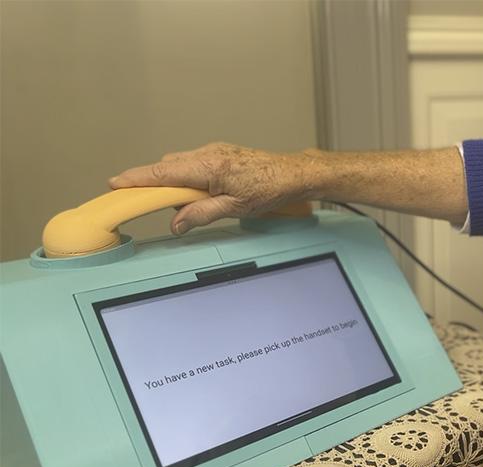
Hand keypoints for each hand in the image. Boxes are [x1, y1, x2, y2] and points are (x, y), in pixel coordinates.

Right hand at [109, 142, 319, 234]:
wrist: (292, 173)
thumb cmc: (269, 188)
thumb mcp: (234, 208)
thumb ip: (201, 214)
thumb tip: (176, 223)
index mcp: (208, 167)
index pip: (163, 172)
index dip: (137, 179)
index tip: (115, 184)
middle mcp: (207, 154)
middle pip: (167, 167)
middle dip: (152, 184)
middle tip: (139, 201)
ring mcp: (214, 151)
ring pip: (180, 165)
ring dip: (172, 182)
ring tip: (181, 204)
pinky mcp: (220, 153)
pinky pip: (192, 163)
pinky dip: (186, 177)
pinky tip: (197, 194)